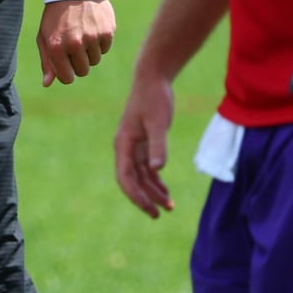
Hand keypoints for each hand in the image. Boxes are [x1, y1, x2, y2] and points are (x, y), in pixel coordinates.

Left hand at [37, 0, 114, 86]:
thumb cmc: (56, 16)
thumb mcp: (44, 36)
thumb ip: (46, 61)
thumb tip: (47, 83)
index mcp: (56, 46)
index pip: (67, 78)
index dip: (67, 73)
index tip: (66, 64)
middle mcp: (74, 43)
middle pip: (83, 71)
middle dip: (78, 62)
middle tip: (74, 44)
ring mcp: (92, 37)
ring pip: (95, 60)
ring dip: (89, 51)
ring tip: (82, 33)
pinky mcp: (107, 31)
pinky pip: (105, 49)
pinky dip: (100, 42)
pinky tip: (92, 27)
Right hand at [113, 70, 175, 217]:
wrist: (153, 78)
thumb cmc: (153, 98)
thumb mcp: (158, 123)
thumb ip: (158, 146)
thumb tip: (157, 170)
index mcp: (123, 144)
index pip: (125, 177)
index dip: (136, 196)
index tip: (150, 210)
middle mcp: (125, 148)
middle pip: (132, 181)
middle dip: (145, 198)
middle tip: (159, 214)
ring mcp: (134, 146)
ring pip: (140, 176)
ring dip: (152, 191)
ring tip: (168, 207)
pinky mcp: (143, 142)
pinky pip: (147, 168)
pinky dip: (155, 180)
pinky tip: (166, 191)